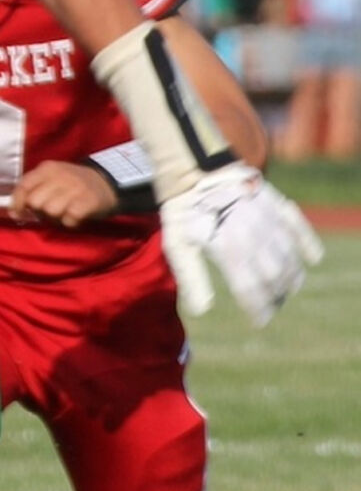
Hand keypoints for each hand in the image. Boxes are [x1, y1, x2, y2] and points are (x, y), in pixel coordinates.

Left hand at [10, 161, 117, 226]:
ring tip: (65, 211)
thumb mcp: (51, 178)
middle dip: (40, 210)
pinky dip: (70, 221)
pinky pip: (68, 219)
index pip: (24, 185)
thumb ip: (33, 189)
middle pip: (36, 202)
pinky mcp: (88, 201)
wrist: (106, 182)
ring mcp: (75, 188)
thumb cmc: (72, 184)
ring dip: (56, 216)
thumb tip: (14, 212)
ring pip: (51, 211)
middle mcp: (60, 176)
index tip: (17, 214)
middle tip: (51, 209)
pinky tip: (75, 216)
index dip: (17, 203)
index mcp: (47, 168)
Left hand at [159, 162, 323, 324]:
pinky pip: (299, 226)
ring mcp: (268, 218)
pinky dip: (308, 244)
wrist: (194, 169)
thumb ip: (192, 278)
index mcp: (229, 248)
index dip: (258, 309)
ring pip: (289, 256)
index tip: (260, 321)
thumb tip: (203, 311)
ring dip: (290, 278)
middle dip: (275, 297)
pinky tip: (312, 260)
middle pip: (274, 276)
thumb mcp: (178, 246)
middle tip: (270, 307)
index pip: (251, 289)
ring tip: (285, 291)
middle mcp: (253, 234)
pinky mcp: (276, 203)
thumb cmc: (183, 212)